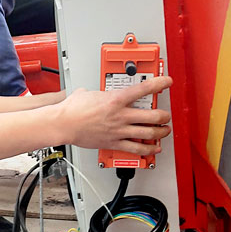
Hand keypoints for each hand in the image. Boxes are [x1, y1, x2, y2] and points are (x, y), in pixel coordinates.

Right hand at [57, 76, 172, 154]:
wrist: (63, 124)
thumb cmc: (72, 109)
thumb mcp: (89, 92)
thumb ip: (99, 92)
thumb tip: (99, 92)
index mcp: (116, 98)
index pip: (144, 88)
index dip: (160, 83)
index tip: (167, 82)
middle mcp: (121, 115)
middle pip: (153, 116)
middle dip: (164, 116)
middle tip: (166, 114)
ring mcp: (119, 130)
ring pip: (149, 133)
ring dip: (161, 132)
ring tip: (164, 130)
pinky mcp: (114, 143)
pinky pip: (136, 148)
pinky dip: (148, 149)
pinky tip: (154, 148)